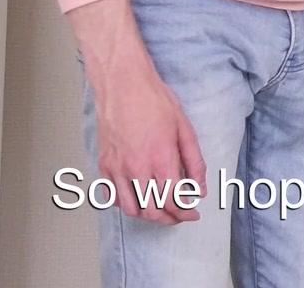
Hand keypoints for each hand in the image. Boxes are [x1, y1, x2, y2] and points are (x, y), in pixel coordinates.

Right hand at [88, 61, 205, 224]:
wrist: (123, 84)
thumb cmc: (153, 100)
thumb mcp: (184, 128)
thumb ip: (194, 162)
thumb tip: (199, 188)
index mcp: (160, 159)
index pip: (174, 201)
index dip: (185, 212)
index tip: (192, 213)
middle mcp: (136, 168)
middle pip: (152, 211)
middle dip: (170, 218)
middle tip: (180, 215)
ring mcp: (117, 168)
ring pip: (131, 209)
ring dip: (148, 215)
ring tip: (161, 209)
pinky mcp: (104, 165)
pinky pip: (113, 197)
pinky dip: (126, 204)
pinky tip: (138, 197)